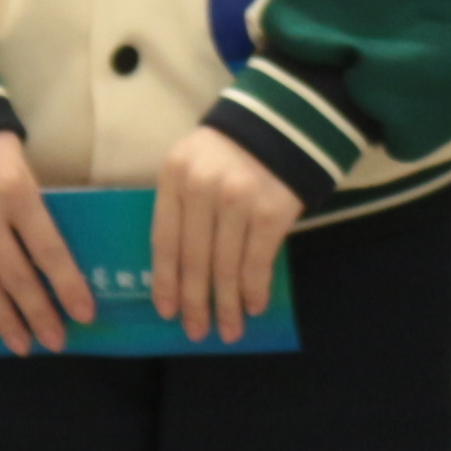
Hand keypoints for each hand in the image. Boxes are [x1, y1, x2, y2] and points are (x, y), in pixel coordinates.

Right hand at [0, 132, 93, 354]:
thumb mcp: (21, 167)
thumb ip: (32, 211)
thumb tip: (53, 264)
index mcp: (15, 191)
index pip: (48, 250)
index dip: (67, 286)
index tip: (84, 314)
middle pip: (16, 276)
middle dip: (38, 314)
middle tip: (55, 342)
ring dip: (5, 319)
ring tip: (22, 345)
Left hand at [152, 126, 303, 345]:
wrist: (286, 119)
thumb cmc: (233, 149)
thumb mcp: (195, 163)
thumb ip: (183, 204)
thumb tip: (180, 271)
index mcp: (175, 174)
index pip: (163, 238)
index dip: (165, 280)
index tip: (166, 311)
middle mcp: (202, 186)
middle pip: (194, 259)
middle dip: (195, 302)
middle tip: (197, 332)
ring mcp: (238, 199)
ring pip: (226, 267)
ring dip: (228, 305)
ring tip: (229, 329)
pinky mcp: (272, 210)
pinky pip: (258, 262)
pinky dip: (255, 289)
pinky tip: (254, 306)